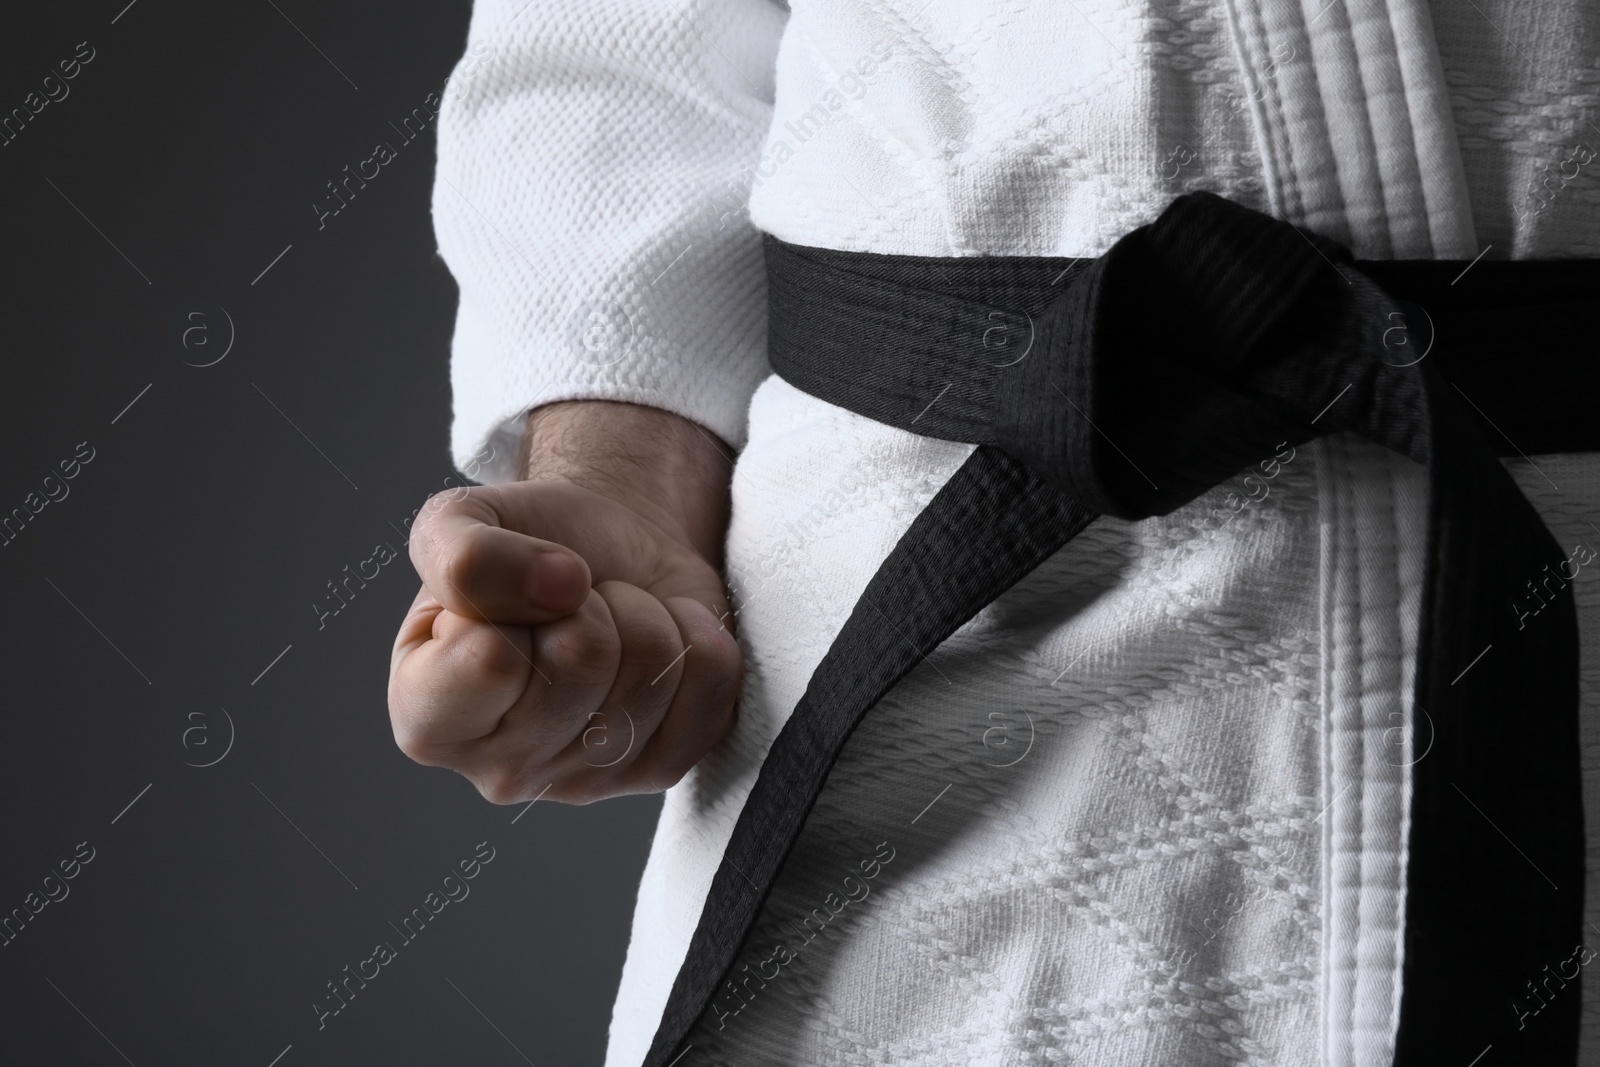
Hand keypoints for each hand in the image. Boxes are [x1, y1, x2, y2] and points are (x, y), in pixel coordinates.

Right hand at [387, 400, 741, 804]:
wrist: (606, 555)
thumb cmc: (525, 547)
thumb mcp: (458, 523)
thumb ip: (467, 555)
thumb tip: (559, 586)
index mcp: (427, 718)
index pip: (492, 662)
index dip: (515, 592)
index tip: (512, 588)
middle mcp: (499, 770)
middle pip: (583, 661)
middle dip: (590, 600)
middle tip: (572, 602)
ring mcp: (585, 783)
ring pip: (652, 670)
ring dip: (643, 612)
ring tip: (611, 617)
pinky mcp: (660, 771)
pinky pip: (711, 686)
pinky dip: (697, 634)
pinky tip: (659, 638)